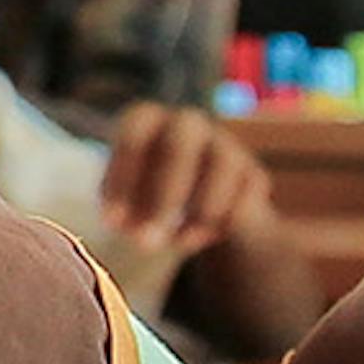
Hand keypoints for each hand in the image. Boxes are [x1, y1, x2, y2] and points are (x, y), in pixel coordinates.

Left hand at [89, 105, 275, 286]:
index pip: (134, 136)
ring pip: (223, 166)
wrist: (189, 200)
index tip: (112, 224)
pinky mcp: (251, 173)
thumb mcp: (121, 197)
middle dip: (162, 199)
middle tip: (145, 242)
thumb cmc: (140, 194)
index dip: (122, 179)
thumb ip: (120, 209)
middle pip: (179, 149)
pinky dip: (225, 221)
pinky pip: (247, 193)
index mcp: (146, 119)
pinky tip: (198, 239)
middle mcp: (187, 124)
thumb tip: (123, 226)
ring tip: (178, 243)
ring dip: (200, 211)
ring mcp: (223, 144)